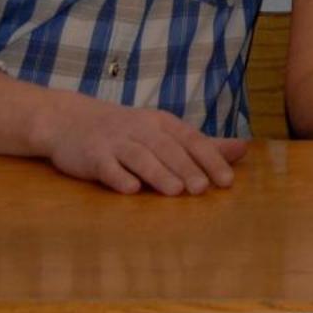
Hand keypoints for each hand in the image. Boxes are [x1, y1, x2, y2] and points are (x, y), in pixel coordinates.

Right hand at [42, 102, 247, 195]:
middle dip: (186, 168)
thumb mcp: (164, 132)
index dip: (210, 158)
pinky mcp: (92, 156)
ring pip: (139, 156)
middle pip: (167, 148)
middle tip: (203, 189)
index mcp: (162, 123)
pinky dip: (119, 177)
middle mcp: (141, 129)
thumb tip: (243, 149)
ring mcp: (115, 142)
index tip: (226, 180)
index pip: (191, 139)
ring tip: (176, 191)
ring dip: (158, 173)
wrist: (70, 121)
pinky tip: (131, 189)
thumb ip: (202, 144)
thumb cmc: (127, 131)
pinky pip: (106, 167)